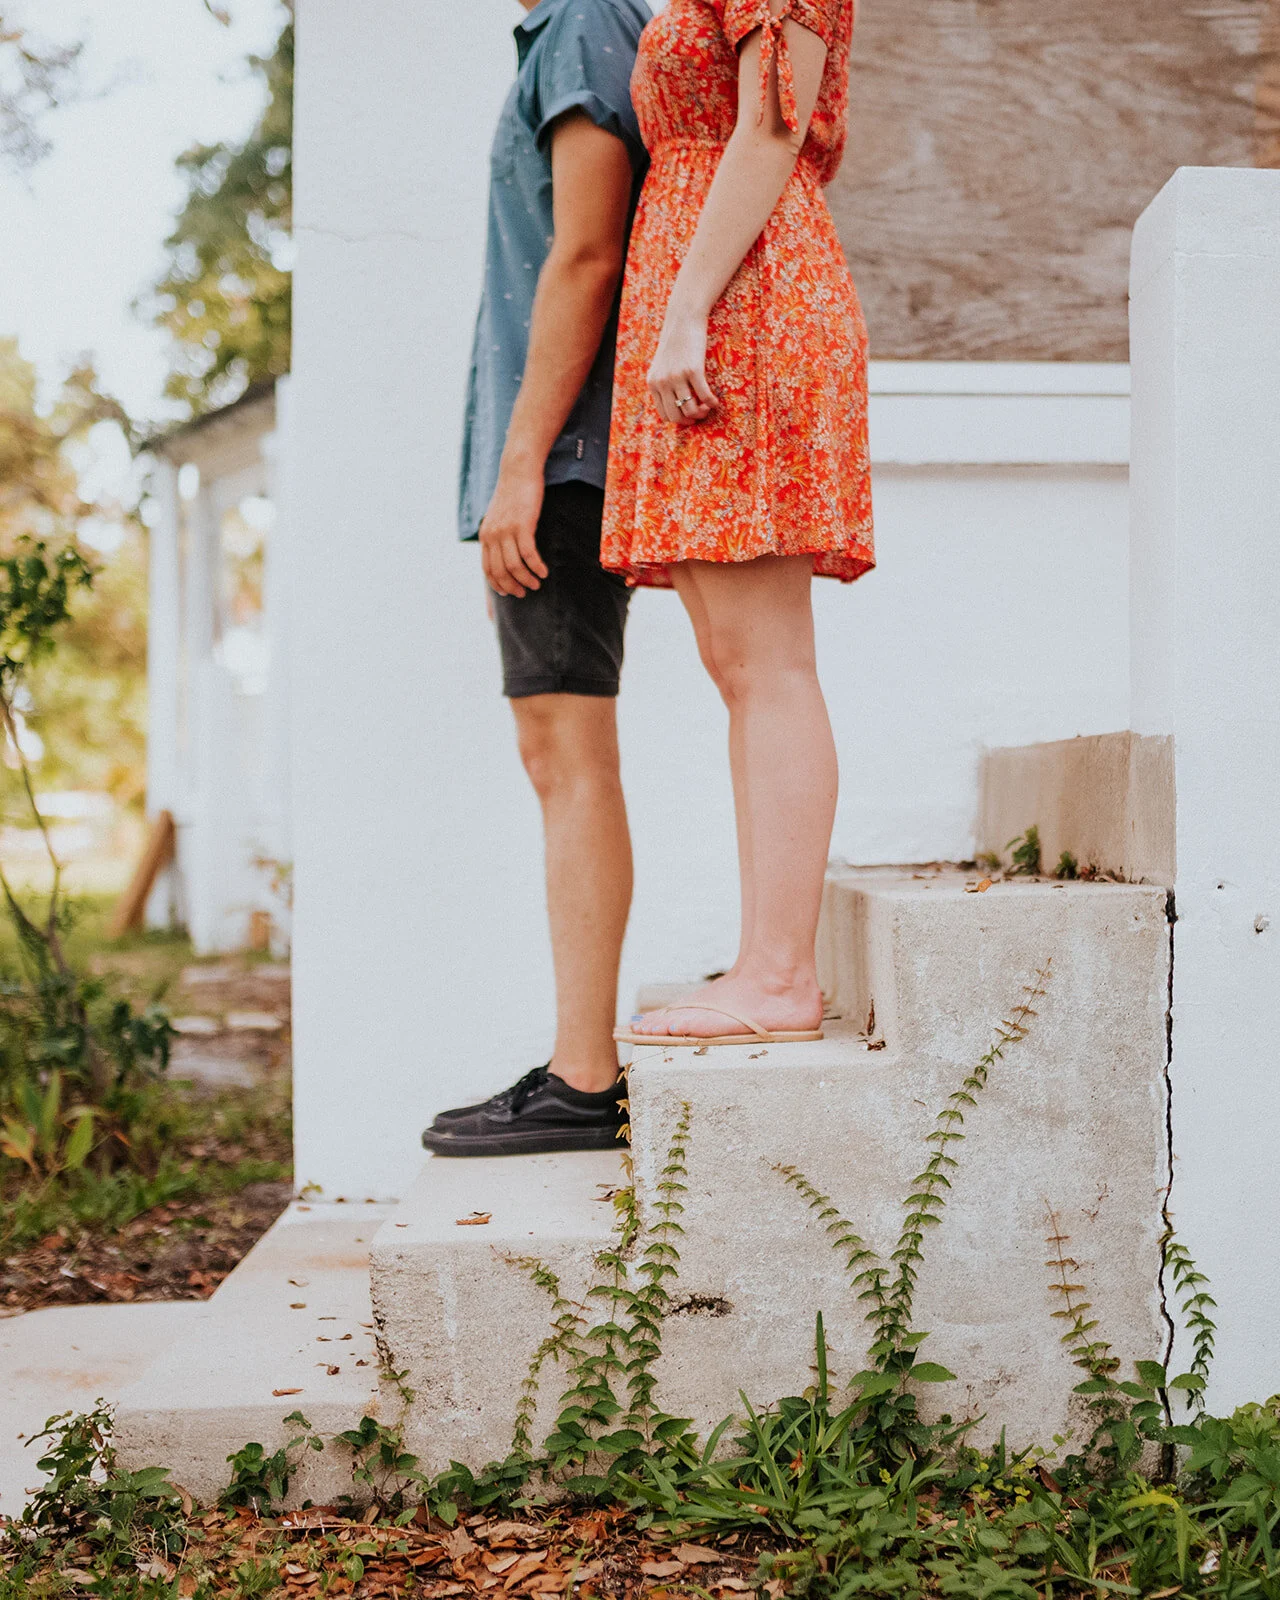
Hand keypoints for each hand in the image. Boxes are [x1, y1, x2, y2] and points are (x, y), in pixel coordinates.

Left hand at [479, 464, 549, 597]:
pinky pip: (529, 555)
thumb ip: (498, 534)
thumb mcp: (499, 516)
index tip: (509, 592)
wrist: (518, 470)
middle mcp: (492, 535)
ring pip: (514, 566)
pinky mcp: (522, 525)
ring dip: (527, 579)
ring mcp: (506, 530)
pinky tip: (544, 572)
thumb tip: (505, 553)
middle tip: (525, 592)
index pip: (488, 569)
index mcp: (485, 535)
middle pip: (500, 571)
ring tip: (537, 584)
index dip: (498, 584)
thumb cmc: (513, 494)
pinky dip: (537, 567)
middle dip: (513, 586)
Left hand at [647, 307, 717, 424]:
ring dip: (702, 413)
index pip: (664, 414)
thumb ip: (663, 383)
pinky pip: (704, 396)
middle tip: (700, 414)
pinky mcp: (693, 370)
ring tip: (708, 408)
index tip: (689, 416)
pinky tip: (715, 402)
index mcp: (653, 383)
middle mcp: (662, 382)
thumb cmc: (675, 342)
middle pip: (676, 416)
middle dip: (690, 420)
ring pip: (690, 410)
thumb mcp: (661, 365)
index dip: (678, 420)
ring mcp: (677, 377)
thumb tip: (676, 404)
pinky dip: (712, 403)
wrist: (683, 319)